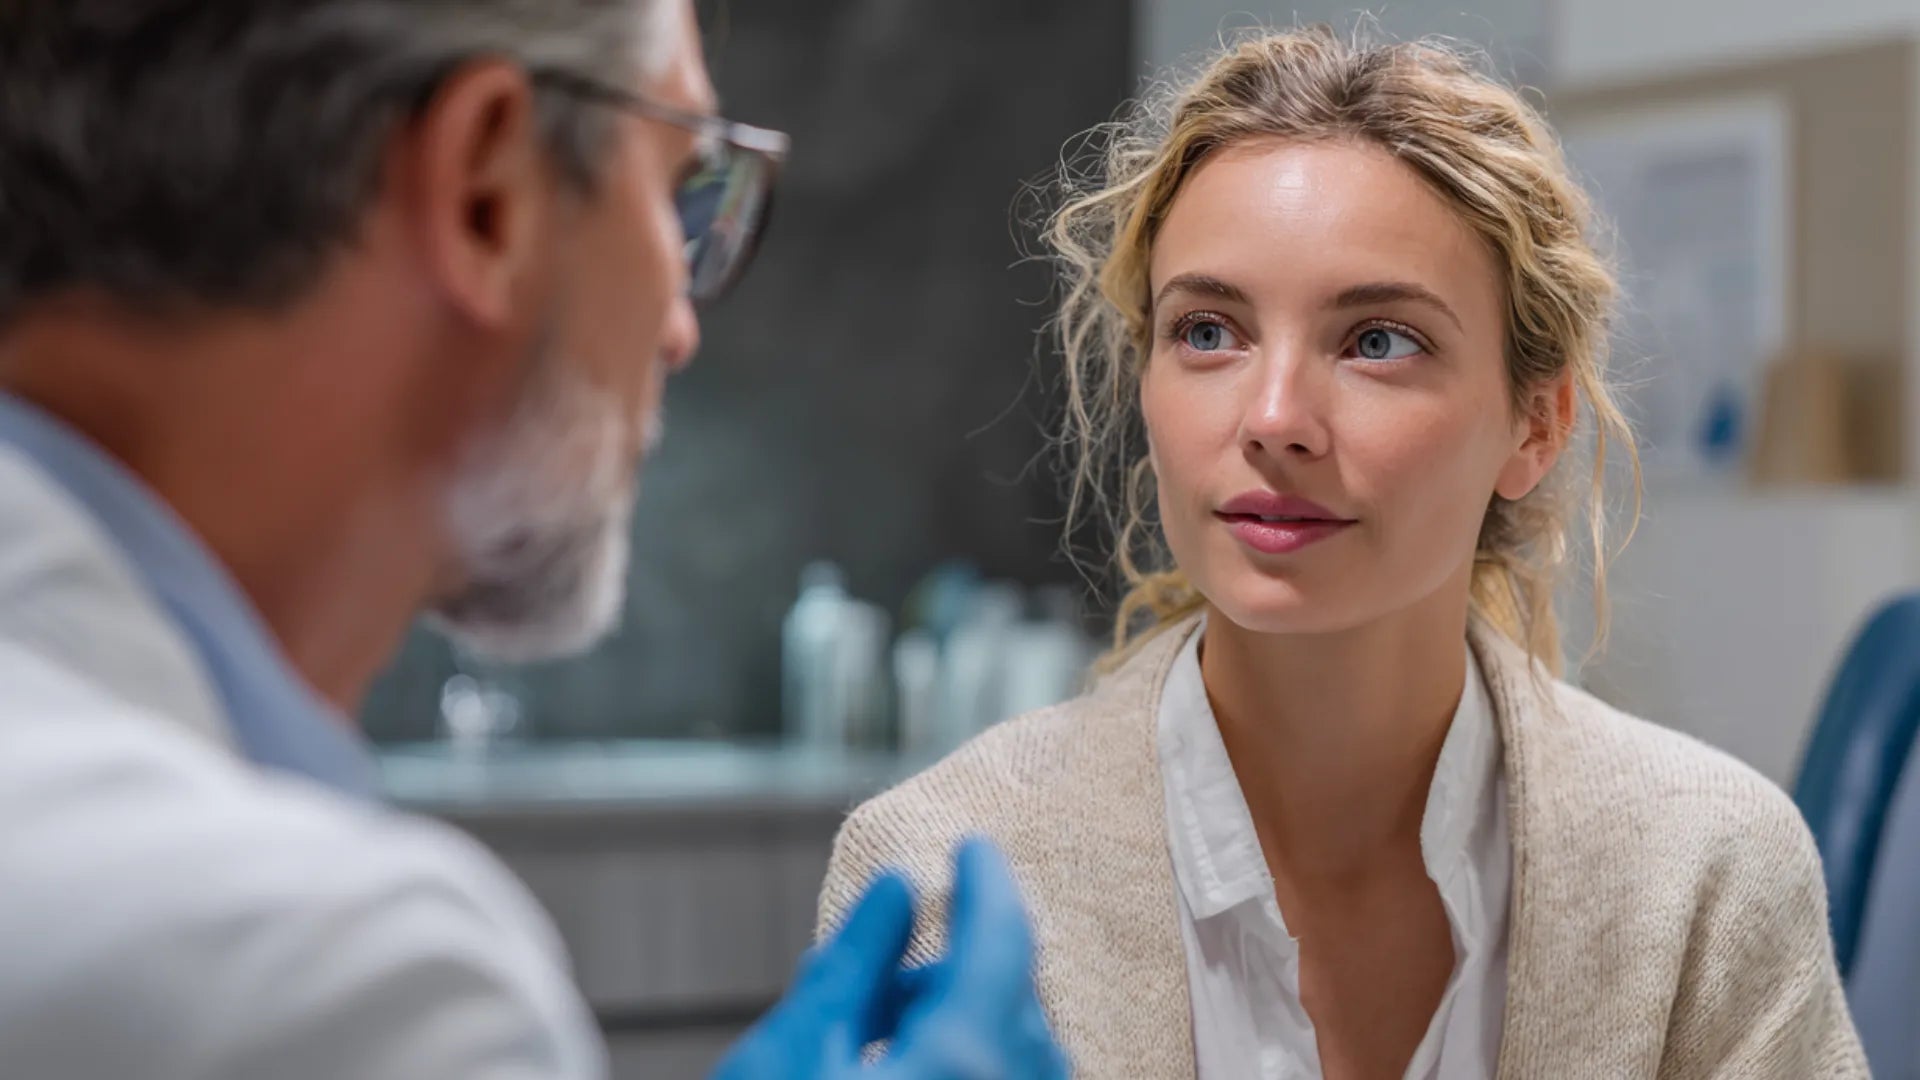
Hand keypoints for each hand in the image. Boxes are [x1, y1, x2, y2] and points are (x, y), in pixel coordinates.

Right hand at [711, 838, 1066, 1079]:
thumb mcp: (787, 1053)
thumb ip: (853, 966)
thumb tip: (899, 888)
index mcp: (963, 1063)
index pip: (1004, 944)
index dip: (988, 884)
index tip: (974, 846)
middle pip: (1018, 1007)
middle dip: (960, 970)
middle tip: (881, 976)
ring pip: (1020, 1057)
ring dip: (964, 1022)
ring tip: (873, 1032)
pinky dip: (973, 1061)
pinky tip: (900, 1066)